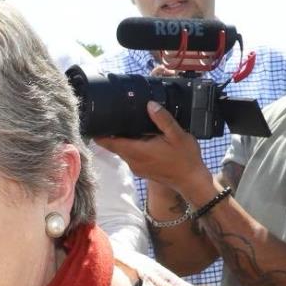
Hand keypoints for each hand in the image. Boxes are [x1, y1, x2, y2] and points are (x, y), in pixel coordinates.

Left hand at [96, 102, 211, 195]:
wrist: (191, 181)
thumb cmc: (185, 158)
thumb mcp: (177, 135)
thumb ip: (162, 119)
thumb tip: (150, 104)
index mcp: (137, 151)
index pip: (109, 143)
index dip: (100, 134)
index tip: (94, 122)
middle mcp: (132, 161)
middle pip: (113, 146)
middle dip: (110, 133)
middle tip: (110, 117)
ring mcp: (136, 167)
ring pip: (122, 151)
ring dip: (121, 140)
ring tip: (124, 124)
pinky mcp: (141, 170)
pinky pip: (129, 156)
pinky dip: (129, 147)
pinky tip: (139, 137)